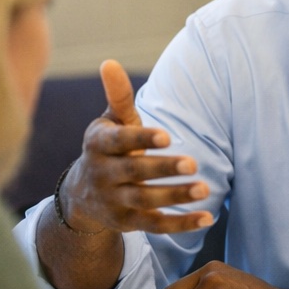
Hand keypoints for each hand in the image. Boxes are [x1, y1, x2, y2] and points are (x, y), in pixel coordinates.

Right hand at [58, 60, 214, 235]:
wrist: (82, 194)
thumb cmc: (108, 148)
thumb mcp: (110, 122)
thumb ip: (118, 97)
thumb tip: (109, 62)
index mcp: (98, 145)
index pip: (119, 142)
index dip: (142, 139)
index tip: (167, 136)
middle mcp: (103, 174)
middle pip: (134, 173)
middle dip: (163, 169)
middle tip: (193, 163)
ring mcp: (114, 201)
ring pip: (146, 201)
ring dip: (175, 196)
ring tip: (204, 188)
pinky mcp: (127, 223)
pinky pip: (155, 226)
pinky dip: (181, 224)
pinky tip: (207, 218)